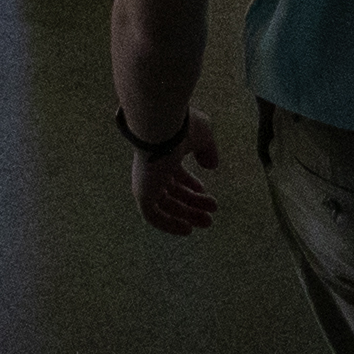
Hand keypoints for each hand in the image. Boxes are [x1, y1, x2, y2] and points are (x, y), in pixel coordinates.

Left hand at [126, 107, 221, 235]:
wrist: (161, 124)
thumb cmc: (182, 125)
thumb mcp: (202, 135)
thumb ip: (207, 150)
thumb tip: (211, 166)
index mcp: (163, 154)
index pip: (174, 176)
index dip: (190, 187)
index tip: (205, 193)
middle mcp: (152, 170)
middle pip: (172, 193)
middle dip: (192, 205)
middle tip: (210, 216)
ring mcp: (146, 182)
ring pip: (166, 206)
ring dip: (187, 216)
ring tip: (208, 222)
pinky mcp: (142, 193)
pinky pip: (153, 216)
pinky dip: (169, 225)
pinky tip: (187, 229)